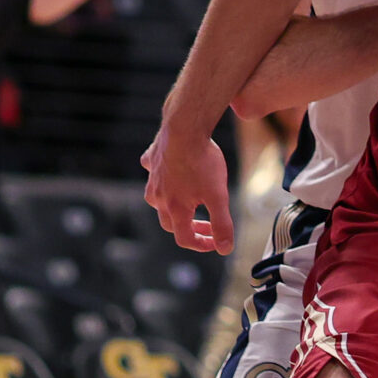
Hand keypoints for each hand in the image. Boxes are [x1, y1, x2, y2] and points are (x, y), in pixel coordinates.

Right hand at [141, 125, 234, 253]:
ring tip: (191, 202)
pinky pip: (153, 173)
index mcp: (175, 209)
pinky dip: (162, 178)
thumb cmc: (201, 161)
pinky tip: (171, 172)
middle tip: (207, 226)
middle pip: (170, 223)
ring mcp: (153, 178)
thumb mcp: (218, 196)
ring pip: (158, 200)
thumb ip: (222, 224)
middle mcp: (159, 197)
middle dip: (190, 228)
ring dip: (174, 206)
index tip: (215, 243)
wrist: (184, 128)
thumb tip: (225, 249)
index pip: (184, 239)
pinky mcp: (152, 160)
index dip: (202, 245)